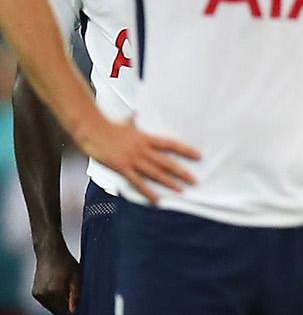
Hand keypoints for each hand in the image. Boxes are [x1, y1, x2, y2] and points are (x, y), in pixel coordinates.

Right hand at [30, 245, 78, 314]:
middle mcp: (43, 295)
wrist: (50, 253)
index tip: (79, 305)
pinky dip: (53, 301)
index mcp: (54, 293)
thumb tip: (73, 312)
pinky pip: (46, 303)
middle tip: (74, 298)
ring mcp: (37, 295)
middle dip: (66, 308)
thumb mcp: (76, 279)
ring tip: (66, 290)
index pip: (64, 312)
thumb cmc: (66, 263)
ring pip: (51, 308)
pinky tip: (59, 290)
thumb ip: (75, 297)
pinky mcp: (34, 293)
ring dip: (59, 305)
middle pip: (57, 312)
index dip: (73, 311)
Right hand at [79, 115, 198, 204]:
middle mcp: (142, 149)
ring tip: (181, 191)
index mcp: (145, 138)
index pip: (171, 144)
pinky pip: (138, 182)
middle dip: (182, 172)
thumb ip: (134, 121)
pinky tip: (156, 200)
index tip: (199, 156)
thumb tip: (137, 114)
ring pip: (155, 173)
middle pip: (167, 162)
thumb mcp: (125, 122)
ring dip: (169, 183)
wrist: (91, 129)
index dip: (186, 150)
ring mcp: (133, 159)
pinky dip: (148, 192)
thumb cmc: (107, 125)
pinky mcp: (122, 168)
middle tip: (195, 181)